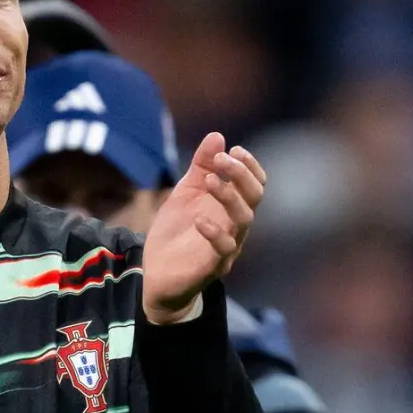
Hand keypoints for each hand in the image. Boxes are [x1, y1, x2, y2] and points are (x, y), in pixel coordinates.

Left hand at [139, 132, 265, 324]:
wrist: (157, 276)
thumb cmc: (176, 233)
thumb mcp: (185, 193)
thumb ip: (200, 166)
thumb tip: (217, 136)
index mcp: (231, 207)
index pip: (255, 184)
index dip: (250, 166)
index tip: (234, 149)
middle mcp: (235, 226)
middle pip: (254, 197)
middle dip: (241, 174)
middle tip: (222, 159)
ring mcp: (228, 247)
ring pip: (244, 219)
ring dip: (229, 196)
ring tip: (208, 180)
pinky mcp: (213, 266)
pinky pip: (224, 248)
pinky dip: (214, 231)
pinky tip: (199, 218)